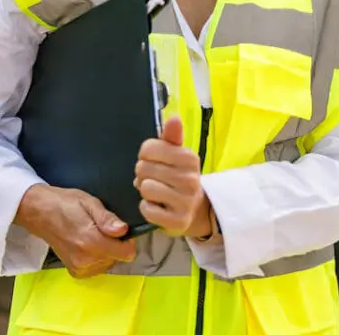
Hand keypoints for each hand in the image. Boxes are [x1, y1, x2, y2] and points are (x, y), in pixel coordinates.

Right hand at [14, 184, 135, 277]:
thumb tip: (123, 230)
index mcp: (91, 241)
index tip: (119, 230)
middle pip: (118, 258)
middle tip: (101, 228)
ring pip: (109, 264)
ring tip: (92, 235)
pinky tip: (87, 245)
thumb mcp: (89, 202)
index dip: (128, 241)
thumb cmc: (65, 203)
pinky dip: (97, 258)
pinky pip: (97, 268)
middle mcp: (85, 259)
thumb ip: (107, 218)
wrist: (40, 213)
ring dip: (106, 252)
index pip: (126, 253)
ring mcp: (79, 267)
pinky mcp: (75, 272)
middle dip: (115, 245)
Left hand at [134, 115, 211, 238]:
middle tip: (154, 178)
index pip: (148, 148)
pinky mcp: (178, 220)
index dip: (144, 155)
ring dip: (145, 191)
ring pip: (145, 188)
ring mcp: (185, 201)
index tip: (153, 161)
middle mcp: (190, 179)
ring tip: (156, 192)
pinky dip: (147, 208)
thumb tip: (174, 118)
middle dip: (143, 174)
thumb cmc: (179, 177)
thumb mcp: (177, 155)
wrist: (194, 209)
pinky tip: (157, 206)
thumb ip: (171, 137)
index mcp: (190, 158)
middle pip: (143, 168)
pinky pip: (147, 209)